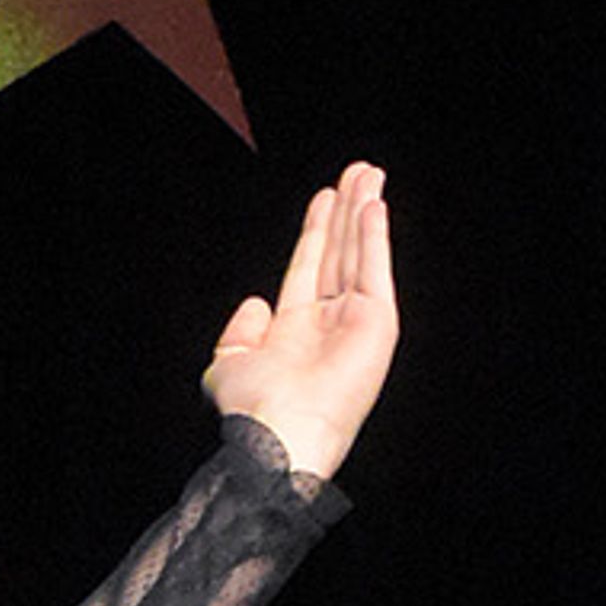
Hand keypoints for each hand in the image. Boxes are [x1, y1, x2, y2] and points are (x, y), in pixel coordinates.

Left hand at [203, 164, 395, 479]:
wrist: (278, 434)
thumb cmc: (252, 410)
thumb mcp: (228, 366)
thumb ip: (237, 333)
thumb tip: (255, 301)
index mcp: (297, 332)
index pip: (310, 268)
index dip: (318, 230)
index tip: (326, 197)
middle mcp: (330, 325)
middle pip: (341, 253)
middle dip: (349, 211)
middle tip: (358, 171)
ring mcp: (356, 324)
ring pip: (360, 254)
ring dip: (365, 212)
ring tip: (369, 173)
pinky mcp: (377, 324)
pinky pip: (376, 269)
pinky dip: (375, 237)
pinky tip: (374, 204)